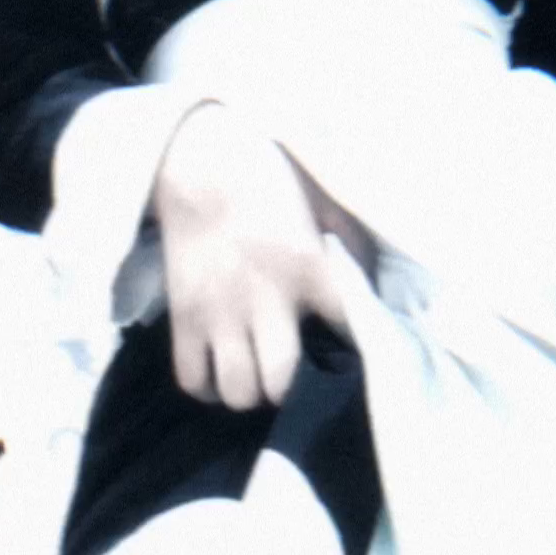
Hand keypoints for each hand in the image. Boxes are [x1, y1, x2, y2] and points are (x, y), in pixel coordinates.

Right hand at [153, 104, 356, 409]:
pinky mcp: (183, 317)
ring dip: (250, 392)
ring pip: (237, 390)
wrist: (198, 162)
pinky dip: (207, 387)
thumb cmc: (268, 178)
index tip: (359, 346)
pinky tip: (220, 375)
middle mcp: (264, 299)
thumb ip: (351, 245)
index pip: (348, 324)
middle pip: (280, 381)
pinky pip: (192, 378)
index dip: (360, 342)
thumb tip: (372, 285)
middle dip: (290, 389)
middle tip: (292, 375)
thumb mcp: (325, 200)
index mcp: (308, 266)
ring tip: (255, 377)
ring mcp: (219, 312)